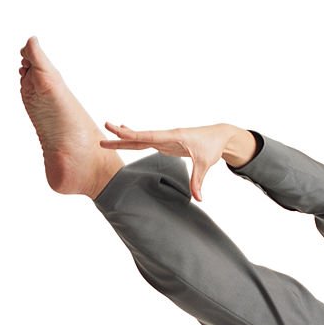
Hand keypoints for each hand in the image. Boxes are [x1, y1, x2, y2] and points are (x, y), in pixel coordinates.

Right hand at [99, 122, 231, 201]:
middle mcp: (166, 136)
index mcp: (173, 136)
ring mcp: (165, 140)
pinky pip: (147, 142)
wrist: (219, 137)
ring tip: (109, 134)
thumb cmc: (212, 146)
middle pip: (140, 136)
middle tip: (105, 126)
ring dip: (125, 138)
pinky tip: (126, 136)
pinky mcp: (167, 144)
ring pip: (141, 139)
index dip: (134, 134)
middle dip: (123, 134)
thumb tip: (197, 199)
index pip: (149, 136)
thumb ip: (198, 181)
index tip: (119, 129)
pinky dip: (136, 140)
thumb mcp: (205, 164)